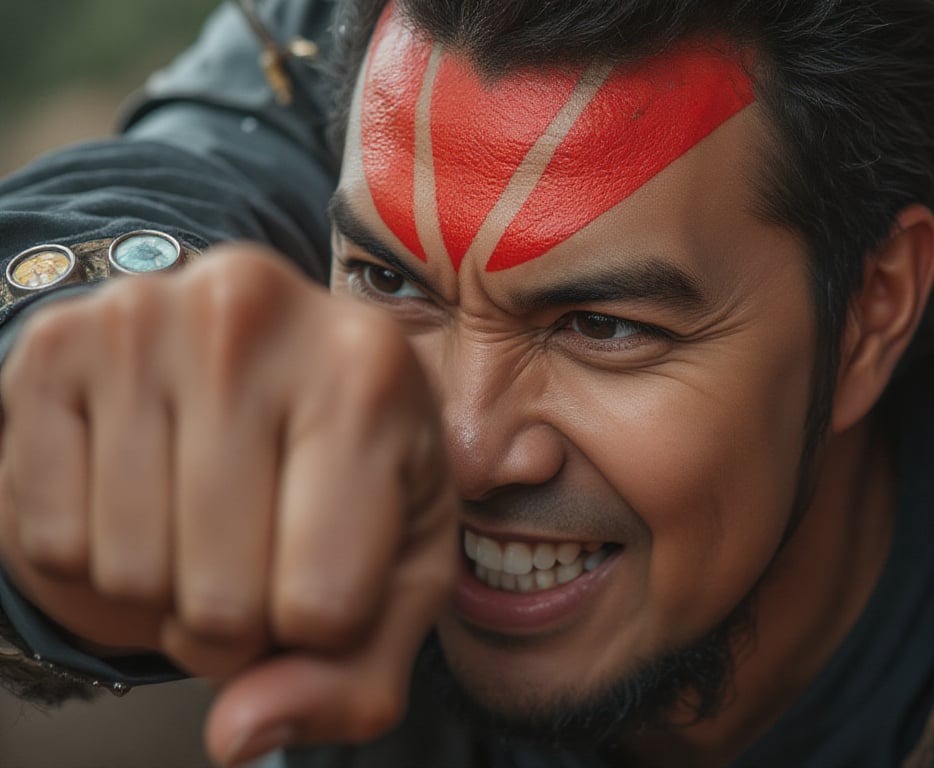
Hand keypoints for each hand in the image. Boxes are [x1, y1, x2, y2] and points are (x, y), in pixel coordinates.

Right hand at [0, 245, 459, 763]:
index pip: (325, 605)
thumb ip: (353, 675)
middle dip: (236, 622)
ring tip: (202, 521)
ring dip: (163, 590)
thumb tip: (240, 734)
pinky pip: (46, 536)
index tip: (323, 574)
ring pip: (127, 572)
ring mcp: (142, 321)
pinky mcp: (53, 345)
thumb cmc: (352, 470)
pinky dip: (91, 549)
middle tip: (256, 553)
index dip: (316, 634)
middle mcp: (254, 321)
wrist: (268, 359)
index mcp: (371, 373)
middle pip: (220, 600)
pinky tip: (141, 489)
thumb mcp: (398, 567)